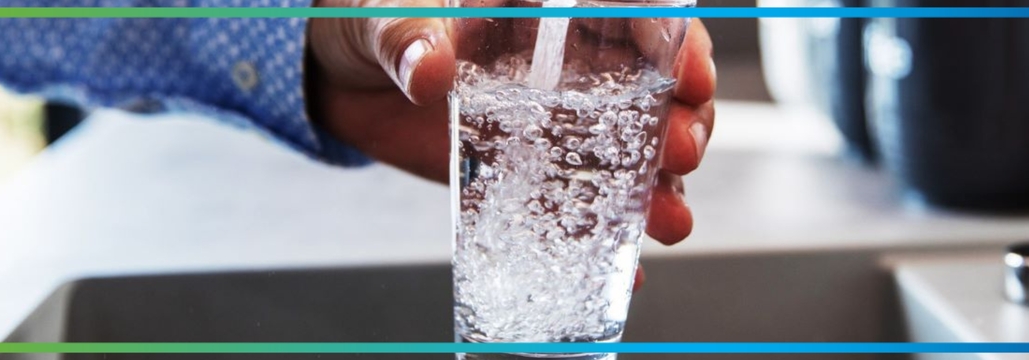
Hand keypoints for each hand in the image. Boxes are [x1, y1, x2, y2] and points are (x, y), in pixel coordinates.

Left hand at [306, 2, 715, 288]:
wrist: (338, 77)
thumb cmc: (368, 21)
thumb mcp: (383, 16)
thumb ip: (406, 36)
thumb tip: (429, 68)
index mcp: (546, 8)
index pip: (632, 15)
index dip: (674, 40)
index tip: (690, 73)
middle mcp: (566, 64)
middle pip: (653, 88)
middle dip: (682, 121)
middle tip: (680, 150)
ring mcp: (553, 121)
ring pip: (630, 150)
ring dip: (659, 185)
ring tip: (668, 217)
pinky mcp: (526, 171)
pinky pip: (573, 203)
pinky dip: (602, 235)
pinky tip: (627, 263)